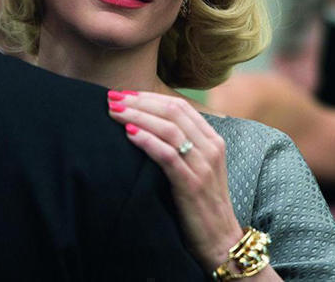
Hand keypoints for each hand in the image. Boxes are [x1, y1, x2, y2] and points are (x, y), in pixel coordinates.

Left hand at [107, 90, 242, 270]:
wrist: (221, 241)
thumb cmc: (201, 204)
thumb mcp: (196, 169)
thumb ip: (181, 146)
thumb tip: (145, 126)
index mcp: (213, 140)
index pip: (179, 106)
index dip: (149, 96)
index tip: (124, 94)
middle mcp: (211, 148)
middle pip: (172, 112)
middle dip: (139, 102)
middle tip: (113, 98)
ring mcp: (204, 166)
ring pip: (169, 129)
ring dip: (138, 116)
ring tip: (114, 113)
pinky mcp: (192, 185)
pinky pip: (168, 156)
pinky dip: (147, 141)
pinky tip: (129, 134)